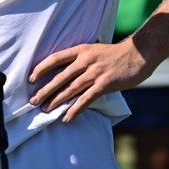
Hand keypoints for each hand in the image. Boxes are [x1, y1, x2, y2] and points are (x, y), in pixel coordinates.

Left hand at [27, 39, 151, 123]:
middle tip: (33, 100)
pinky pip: (86, 99)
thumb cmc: (115, 55)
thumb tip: (64, 72)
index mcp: (81, 50)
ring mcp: (95, 73)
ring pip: (70, 89)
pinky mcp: (104, 84)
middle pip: (60, 76)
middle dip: (45, 90)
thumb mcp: (94, 50)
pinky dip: (75, 109)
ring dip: (56, 101)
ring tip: (45, 110)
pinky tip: (66, 117)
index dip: (42, 68)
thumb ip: (80, 59)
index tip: (31, 78)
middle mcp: (85, 61)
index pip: (56, 58)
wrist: (137, 55)